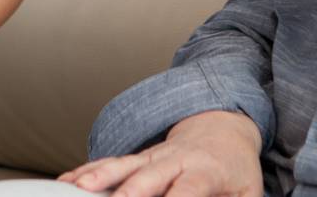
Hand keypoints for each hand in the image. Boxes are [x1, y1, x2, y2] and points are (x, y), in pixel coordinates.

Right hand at [58, 110, 263, 196]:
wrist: (222, 125)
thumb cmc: (236, 169)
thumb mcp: (248, 193)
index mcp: (205, 170)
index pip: (188, 190)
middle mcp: (174, 159)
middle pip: (147, 177)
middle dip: (128, 194)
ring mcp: (151, 157)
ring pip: (121, 166)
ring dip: (98, 178)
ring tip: (78, 189)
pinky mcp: (136, 159)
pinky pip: (109, 164)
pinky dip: (86, 172)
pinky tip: (67, 182)